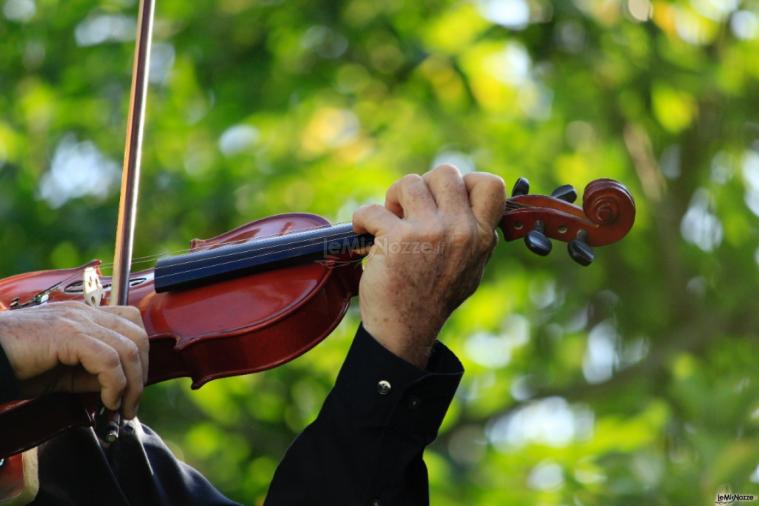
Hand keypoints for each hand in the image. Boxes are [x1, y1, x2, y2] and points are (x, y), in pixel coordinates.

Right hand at [0, 301, 147, 418]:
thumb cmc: (18, 364)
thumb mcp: (64, 371)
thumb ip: (92, 373)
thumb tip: (120, 387)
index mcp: (85, 316)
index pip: (132, 323)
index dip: (141, 355)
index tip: (134, 386)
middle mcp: (85, 313)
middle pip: (137, 334)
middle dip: (142, 372)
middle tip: (131, 402)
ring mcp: (77, 320)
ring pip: (128, 347)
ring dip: (132, 384)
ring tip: (120, 407)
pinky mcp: (66, 334)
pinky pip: (107, 359)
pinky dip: (114, 383)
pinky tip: (107, 400)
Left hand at [353, 165, 504, 367]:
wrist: (405, 329)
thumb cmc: (434, 298)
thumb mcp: (471, 268)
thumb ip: (474, 235)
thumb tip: (467, 200)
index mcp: (481, 237)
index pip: (490, 184)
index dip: (466, 181)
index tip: (446, 197)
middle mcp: (460, 231)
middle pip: (445, 173)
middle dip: (423, 185)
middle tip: (411, 208)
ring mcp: (430, 232)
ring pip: (410, 183)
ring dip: (394, 198)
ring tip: (389, 220)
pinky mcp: (398, 238)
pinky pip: (373, 209)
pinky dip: (362, 219)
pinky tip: (364, 232)